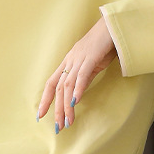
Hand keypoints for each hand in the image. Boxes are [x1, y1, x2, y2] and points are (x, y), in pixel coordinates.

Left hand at [37, 17, 117, 132]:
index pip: (52, 82)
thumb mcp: (92, 64)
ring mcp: (79, 58)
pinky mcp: (91, 57)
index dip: (46, 99)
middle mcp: (70, 60)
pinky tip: (76, 102)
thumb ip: (84, 78)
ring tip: (68, 121)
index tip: (40, 115)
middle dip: (57, 109)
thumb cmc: (104, 44)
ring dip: (67, 105)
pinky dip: (78, 89)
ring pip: (68, 85)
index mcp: (68, 62)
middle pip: (58, 88)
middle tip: (58, 127)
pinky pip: (82, 76)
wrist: (113, 26)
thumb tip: (77, 95)